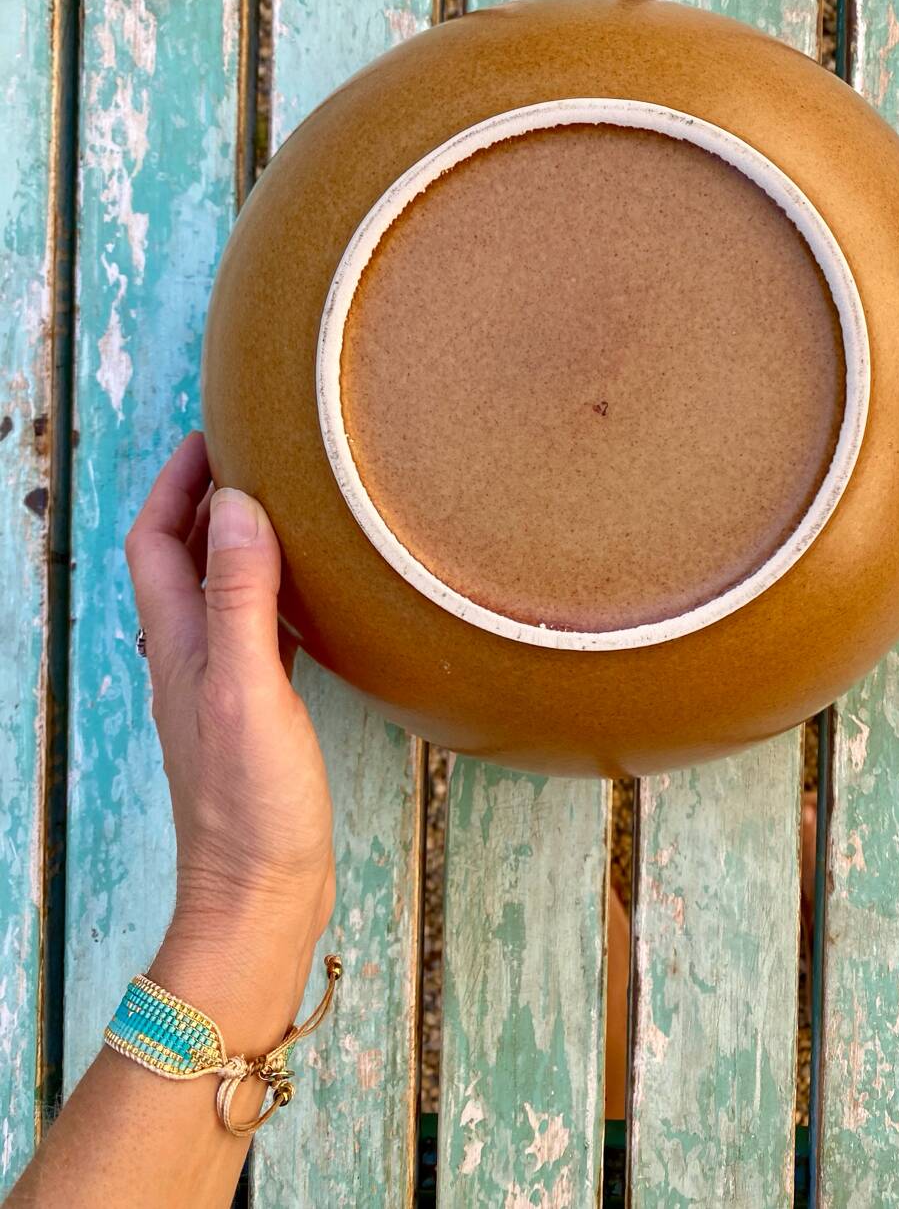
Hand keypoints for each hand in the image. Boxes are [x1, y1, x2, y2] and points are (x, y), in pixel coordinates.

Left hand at [125, 432, 334, 1051]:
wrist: (260, 896)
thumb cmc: (250, 804)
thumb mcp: (248, 689)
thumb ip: (241, 599)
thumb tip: (238, 506)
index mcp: (179, 644)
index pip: (156, 541)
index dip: (175, 483)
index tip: (214, 435)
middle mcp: (189, 659)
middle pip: (181, 560)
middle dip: (205, 501)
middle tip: (255, 457)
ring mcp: (221, 689)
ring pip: (217, 594)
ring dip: (237, 543)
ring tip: (285, 508)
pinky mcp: (254, 716)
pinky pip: (254, 632)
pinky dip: (271, 594)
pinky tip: (309, 596)